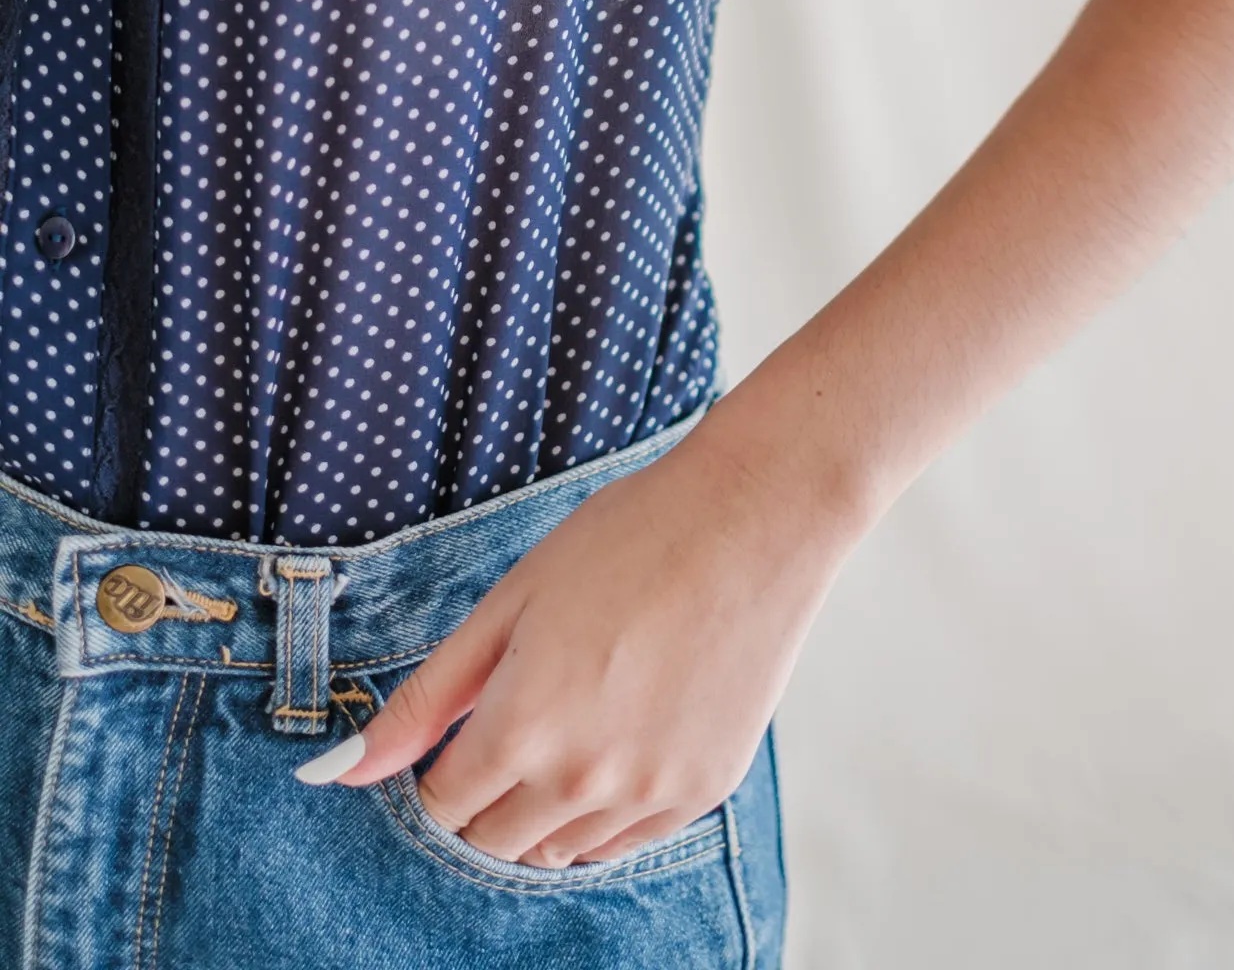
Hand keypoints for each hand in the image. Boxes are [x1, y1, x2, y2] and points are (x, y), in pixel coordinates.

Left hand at [319, 416, 853, 866]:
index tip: (454, 732)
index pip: (441, 807)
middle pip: (492, 842)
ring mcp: (648, 794)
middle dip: (481, 796)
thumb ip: (427, 697)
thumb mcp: (511, 602)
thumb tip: (342, 770)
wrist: (753, 520)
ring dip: (539, 810)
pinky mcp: (701, 791)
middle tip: (510, 720)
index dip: (435, 772)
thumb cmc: (627, 539)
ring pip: (556, 853)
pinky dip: (601, 812)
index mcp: (522, 728)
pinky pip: (623, 842)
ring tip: (568, 720)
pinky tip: (616, 736)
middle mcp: (582, 781)